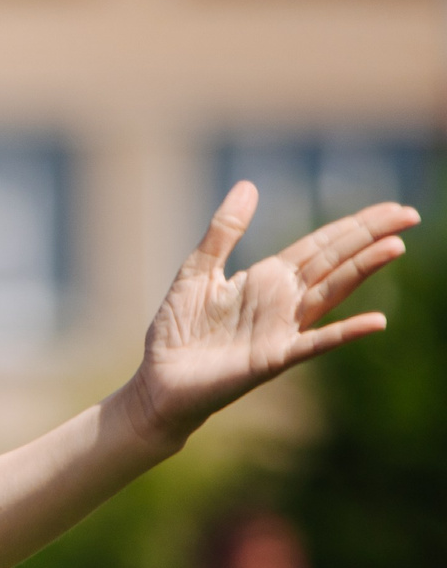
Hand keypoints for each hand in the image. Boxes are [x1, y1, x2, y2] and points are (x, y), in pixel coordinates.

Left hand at [120, 183, 414, 445]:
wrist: (157, 382)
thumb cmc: (176, 331)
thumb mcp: (197, 271)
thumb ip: (223, 231)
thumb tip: (248, 184)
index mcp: (267, 278)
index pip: (320, 245)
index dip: (354, 225)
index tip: (392, 207)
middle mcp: (283, 301)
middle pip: (334, 261)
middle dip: (369, 237)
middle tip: (410, 214)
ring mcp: (282, 330)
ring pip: (330, 293)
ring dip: (362, 271)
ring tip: (395, 246)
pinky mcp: (273, 359)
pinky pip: (316, 343)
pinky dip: (345, 332)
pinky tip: (376, 322)